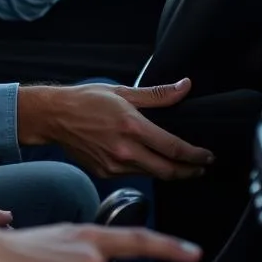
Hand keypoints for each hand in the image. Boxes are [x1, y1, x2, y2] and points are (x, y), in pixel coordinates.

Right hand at [19, 77, 213, 179]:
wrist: (53, 116)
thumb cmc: (85, 100)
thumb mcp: (122, 92)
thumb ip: (157, 95)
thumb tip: (185, 87)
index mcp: (132, 127)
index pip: (174, 149)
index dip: (196, 155)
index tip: (207, 156)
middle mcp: (125, 150)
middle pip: (168, 171)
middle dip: (189, 171)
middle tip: (200, 168)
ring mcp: (114, 164)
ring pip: (151, 175)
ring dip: (168, 172)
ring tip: (178, 165)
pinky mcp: (104, 173)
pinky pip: (132, 175)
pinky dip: (143, 170)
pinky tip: (146, 161)